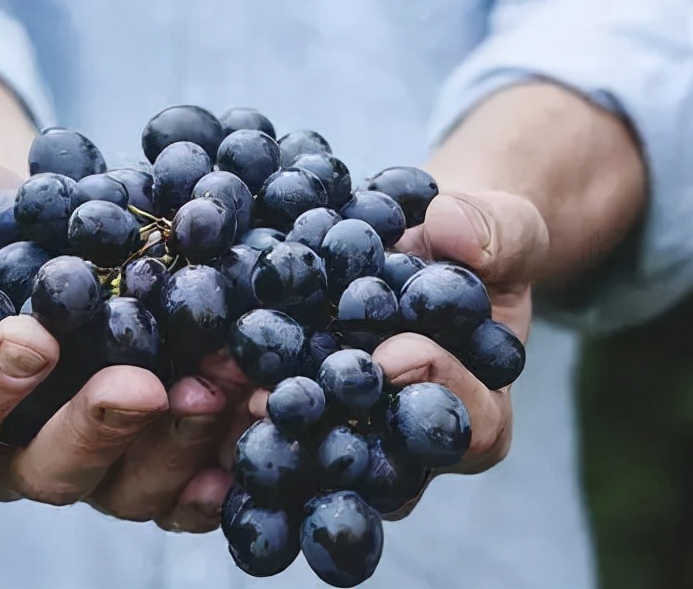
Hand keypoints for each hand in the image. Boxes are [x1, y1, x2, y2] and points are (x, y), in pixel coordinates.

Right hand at [0, 156, 253, 531]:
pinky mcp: (153, 452)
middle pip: (46, 470)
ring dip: (177, 442)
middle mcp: (16, 446)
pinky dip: (223, 462)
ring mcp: (92, 457)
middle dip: (97, 429)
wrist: (47, 221)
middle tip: (142, 384)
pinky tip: (256, 423)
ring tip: (221, 384)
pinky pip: (186, 484)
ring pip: (126, 485)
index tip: (33, 338)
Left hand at [247, 189, 549, 517]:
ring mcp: (348, 437)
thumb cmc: (471, 247)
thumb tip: (452, 228)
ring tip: (222, 394)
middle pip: (378, 463)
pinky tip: (188, 385)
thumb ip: (496, 233)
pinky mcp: (296, 418)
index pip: (469, 425)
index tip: (396, 353)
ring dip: (266, 433)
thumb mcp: (504, 228)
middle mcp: (408, 445)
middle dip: (330, 430)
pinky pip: (265, 429)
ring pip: (312, 459)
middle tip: (280, 399)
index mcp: (478, 412)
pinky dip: (227, 410)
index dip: (437, 390)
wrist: (416, 246)